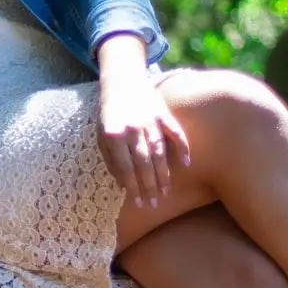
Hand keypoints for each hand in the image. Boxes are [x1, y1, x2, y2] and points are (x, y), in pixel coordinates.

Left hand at [97, 68, 189, 208]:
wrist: (121, 84)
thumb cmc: (109, 116)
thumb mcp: (101, 137)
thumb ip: (111, 160)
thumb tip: (122, 185)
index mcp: (113, 136)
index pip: (126, 167)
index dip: (133, 187)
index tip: (138, 202)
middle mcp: (132, 129)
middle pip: (144, 163)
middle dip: (149, 186)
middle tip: (154, 204)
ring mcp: (149, 121)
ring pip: (159, 152)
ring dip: (163, 174)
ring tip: (166, 192)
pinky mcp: (163, 113)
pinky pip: (175, 132)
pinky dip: (182, 147)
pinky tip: (186, 163)